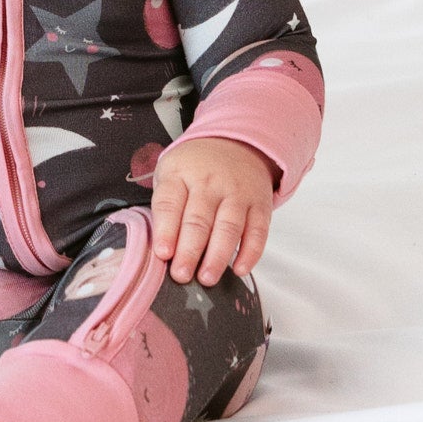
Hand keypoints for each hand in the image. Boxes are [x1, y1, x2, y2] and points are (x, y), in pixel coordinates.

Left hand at [151, 137, 275, 286]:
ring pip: (228, 227)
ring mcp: (238, 193)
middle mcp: (210, 183)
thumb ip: (165, 205)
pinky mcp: (260, 204)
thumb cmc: (195, 166)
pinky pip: (258, 230)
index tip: (162, 253)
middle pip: (198, 220)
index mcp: (180, 174)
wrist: (237, 143)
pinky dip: (250, 252)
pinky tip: (239, 270)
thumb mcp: (170, 172)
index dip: (165, 230)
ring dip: (217, 256)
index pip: (170, 203)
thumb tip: (161, 247)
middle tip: (181, 275)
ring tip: (207, 278)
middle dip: (189, 251)